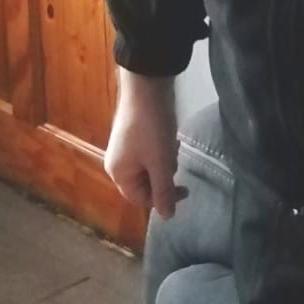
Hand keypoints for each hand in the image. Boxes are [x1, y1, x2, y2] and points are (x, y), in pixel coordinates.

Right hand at [103, 72, 187, 221]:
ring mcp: (124, 148)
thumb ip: (164, 191)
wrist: (146, 86)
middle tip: (175, 159)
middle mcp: (117, 163)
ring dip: (165, 161)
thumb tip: (167, 217)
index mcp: (119, 173)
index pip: (141, 200)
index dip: (163, 199)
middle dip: (164, 176)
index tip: (186, 189)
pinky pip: (149, 152)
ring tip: (172, 144)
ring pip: (149, 167)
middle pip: (145, 184)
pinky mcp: (133, 134)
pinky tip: (169, 136)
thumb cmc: (152, 128)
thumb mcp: (161, 163)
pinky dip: (161, 149)